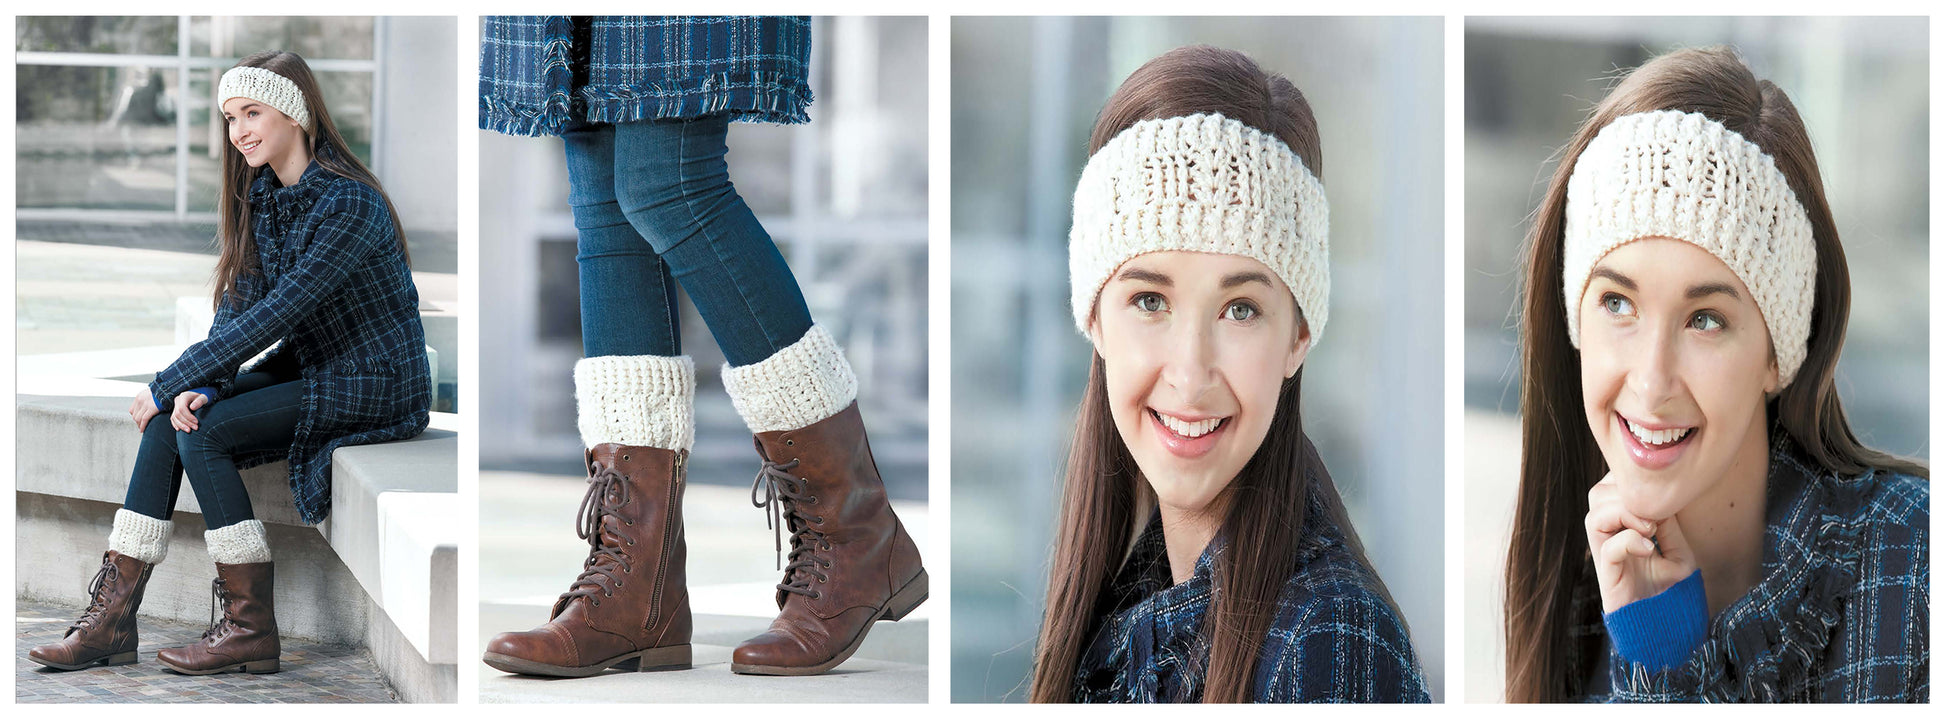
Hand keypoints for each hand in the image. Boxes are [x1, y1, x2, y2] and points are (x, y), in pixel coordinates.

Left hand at [129, 389, 161, 431]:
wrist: (169, 389)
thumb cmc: (163, 392)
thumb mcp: (151, 393)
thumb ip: (147, 399)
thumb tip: (148, 406)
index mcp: (139, 397)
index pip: (132, 410)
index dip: (135, 416)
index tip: (139, 420)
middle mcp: (140, 400)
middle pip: (134, 415)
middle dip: (137, 422)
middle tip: (141, 426)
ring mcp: (145, 405)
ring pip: (137, 419)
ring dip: (139, 425)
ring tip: (142, 428)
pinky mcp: (151, 409)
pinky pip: (144, 420)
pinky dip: (142, 426)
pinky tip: (143, 430)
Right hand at [171, 391, 209, 432]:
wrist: (199, 397)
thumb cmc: (203, 397)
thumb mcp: (204, 398)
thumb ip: (199, 401)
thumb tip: (192, 407)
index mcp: (184, 396)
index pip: (182, 408)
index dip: (188, 417)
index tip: (197, 422)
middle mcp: (178, 400)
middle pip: (178, 414)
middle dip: (186, 422)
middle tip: (195, 428)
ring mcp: (175, 405)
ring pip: (174, 417)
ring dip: (181, 425)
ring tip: (189, 431)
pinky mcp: (175, 410)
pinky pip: (172, 418)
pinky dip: (175, 424)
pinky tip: (179, 429)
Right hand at [1586, 472, 1696, 612]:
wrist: (1668, 629)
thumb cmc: (1672, 592)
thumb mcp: (1679, 552)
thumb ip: (1670, 526)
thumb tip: (1662, 499)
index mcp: (1623, 528)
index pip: (1611, 489)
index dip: (1627, 480)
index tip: (1655, 492)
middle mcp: (1609, 539)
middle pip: (1596, 495)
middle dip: (1624, 493)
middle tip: (1653, 512)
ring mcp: (1607, 557)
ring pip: (1594, 516)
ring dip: (1624, 513)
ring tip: (1651, 529)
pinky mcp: (1609, 577)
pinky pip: (1609, 548)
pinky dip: (1629, 540)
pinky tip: (1649, 548)